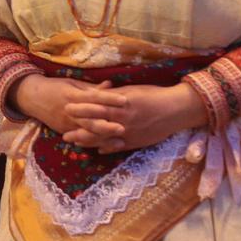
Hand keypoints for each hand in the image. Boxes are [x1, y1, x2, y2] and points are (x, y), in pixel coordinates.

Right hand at [9, 75, 124, 136]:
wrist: (32, 97)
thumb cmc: (55, 87)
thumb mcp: (72, 83)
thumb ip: (92, 88)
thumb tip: (111, 84)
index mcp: (72, 94)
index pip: (93, 97)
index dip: (109, 98)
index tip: (124, 100)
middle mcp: (69, 110)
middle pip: (90, 119)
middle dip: (107, 125)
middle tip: (123, 128)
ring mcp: (66, 123)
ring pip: (87, 133)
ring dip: (103, 139)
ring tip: (119, 142)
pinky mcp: (64, 131)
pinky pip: (81, 139)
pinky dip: (94, 144)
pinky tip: (107, 148)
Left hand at [62, 83, 207, 153]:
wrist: (176, 109)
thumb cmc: (154, 95)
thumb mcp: (132, 90)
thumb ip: (114, 94)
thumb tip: (98, 93)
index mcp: (120, 104)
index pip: (95, 106)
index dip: (80, 108)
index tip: (66, 108)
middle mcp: (122, 120)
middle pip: (96, 126)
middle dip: (79, 130)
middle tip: (64, 133)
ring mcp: (129, 133)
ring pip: (105, 139)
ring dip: (89, 142)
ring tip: (76, 143)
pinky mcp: (137, 142)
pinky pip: (119, 147)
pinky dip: (108, 149)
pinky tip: (98, 151)